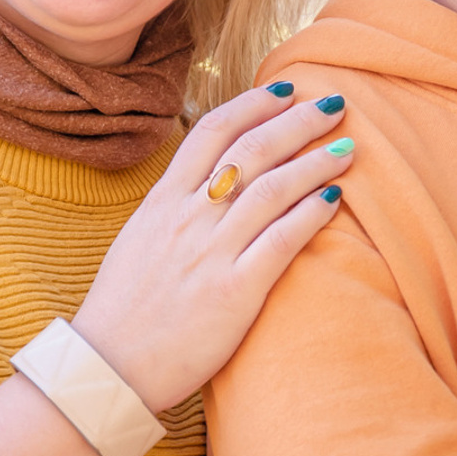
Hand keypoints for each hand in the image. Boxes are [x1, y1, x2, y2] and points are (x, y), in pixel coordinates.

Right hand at [73, 82, 350, 411]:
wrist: (108, 366)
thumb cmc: (124, 307)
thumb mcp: (140, 238)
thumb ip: (174, 206)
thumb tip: (208, 179)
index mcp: (162, 200)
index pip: (212, 130)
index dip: (254, 103)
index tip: (287, 89)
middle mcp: (188, 217)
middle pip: (251, 149)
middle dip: (297, 121)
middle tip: (333, 104)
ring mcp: (211, 253)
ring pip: (273, 188)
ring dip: (316, 161)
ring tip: (348, 146)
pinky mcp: (234, 292)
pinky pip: (282, 241)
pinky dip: (312, 213)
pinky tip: (336, 196)